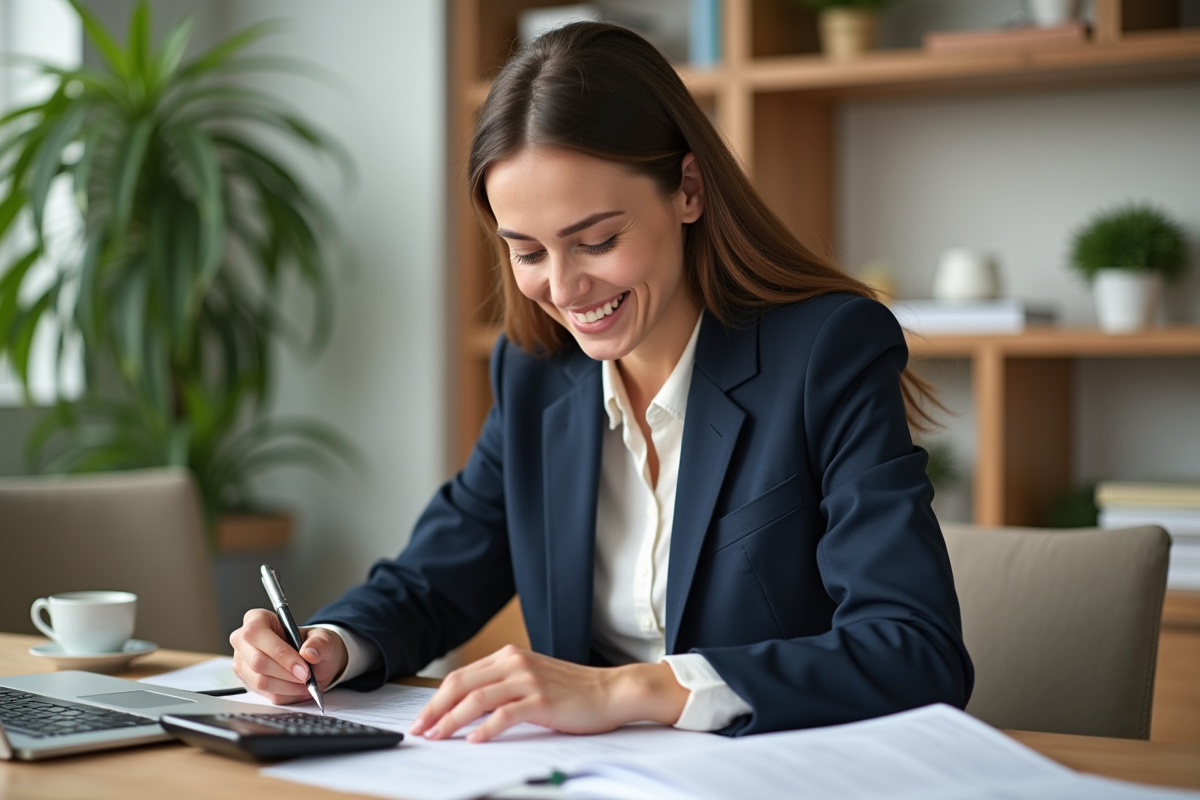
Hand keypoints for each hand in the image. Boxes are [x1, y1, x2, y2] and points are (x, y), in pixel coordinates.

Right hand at [229, 608, 348, 703]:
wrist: (311, 659)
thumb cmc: (311, 643)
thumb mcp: (323, 637)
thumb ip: (319, 643)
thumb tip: (309, 653)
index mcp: (256, 619)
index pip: (258, 634)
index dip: (280, 653)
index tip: (303, 666)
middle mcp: (243, 640)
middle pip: (258, 662)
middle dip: (287, 673)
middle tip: (307, 677)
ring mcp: (242, 662)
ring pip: (260, 681)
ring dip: (287, 686)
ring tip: (305, 684)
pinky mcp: (247, 681)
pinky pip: (264, 693)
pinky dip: (285, 694)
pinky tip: (298, 689)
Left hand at [408, 645, 687, 742]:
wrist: (612, 691)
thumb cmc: (575, 691)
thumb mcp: (534, 680)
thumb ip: (504, 686)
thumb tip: (468, 709)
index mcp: (510, 657)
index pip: (462, 676)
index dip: (437, 698)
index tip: (423, 718)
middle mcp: (515, 664)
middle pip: (461, 684)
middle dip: (435, 709)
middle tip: (419, 729)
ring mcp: (528, 681)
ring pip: (476, 699)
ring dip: (451, 720)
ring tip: (437, 737)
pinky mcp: (541, 701)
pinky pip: (504, 714)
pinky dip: (485, 729)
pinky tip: (473, 740)